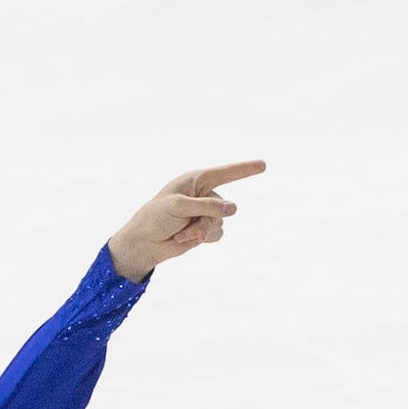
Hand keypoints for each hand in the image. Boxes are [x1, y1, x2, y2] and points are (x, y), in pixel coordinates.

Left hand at [107, 162, 265, 281]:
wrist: (143, 244)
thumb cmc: (155, 218)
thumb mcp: (179, 207)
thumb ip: (207, 206)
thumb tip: (233, 209)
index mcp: (195, 180)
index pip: (225, 173)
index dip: (245, 170)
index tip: (264, 165)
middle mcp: (203, 195)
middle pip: (223, 206)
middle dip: (205, 219)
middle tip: (184, 224)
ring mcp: (204, 213)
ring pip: (221, 222)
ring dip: (202, 231)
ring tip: (182, 233)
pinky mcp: (203, 230)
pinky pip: (217, 234)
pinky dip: (202, 239)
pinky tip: (185, 239)